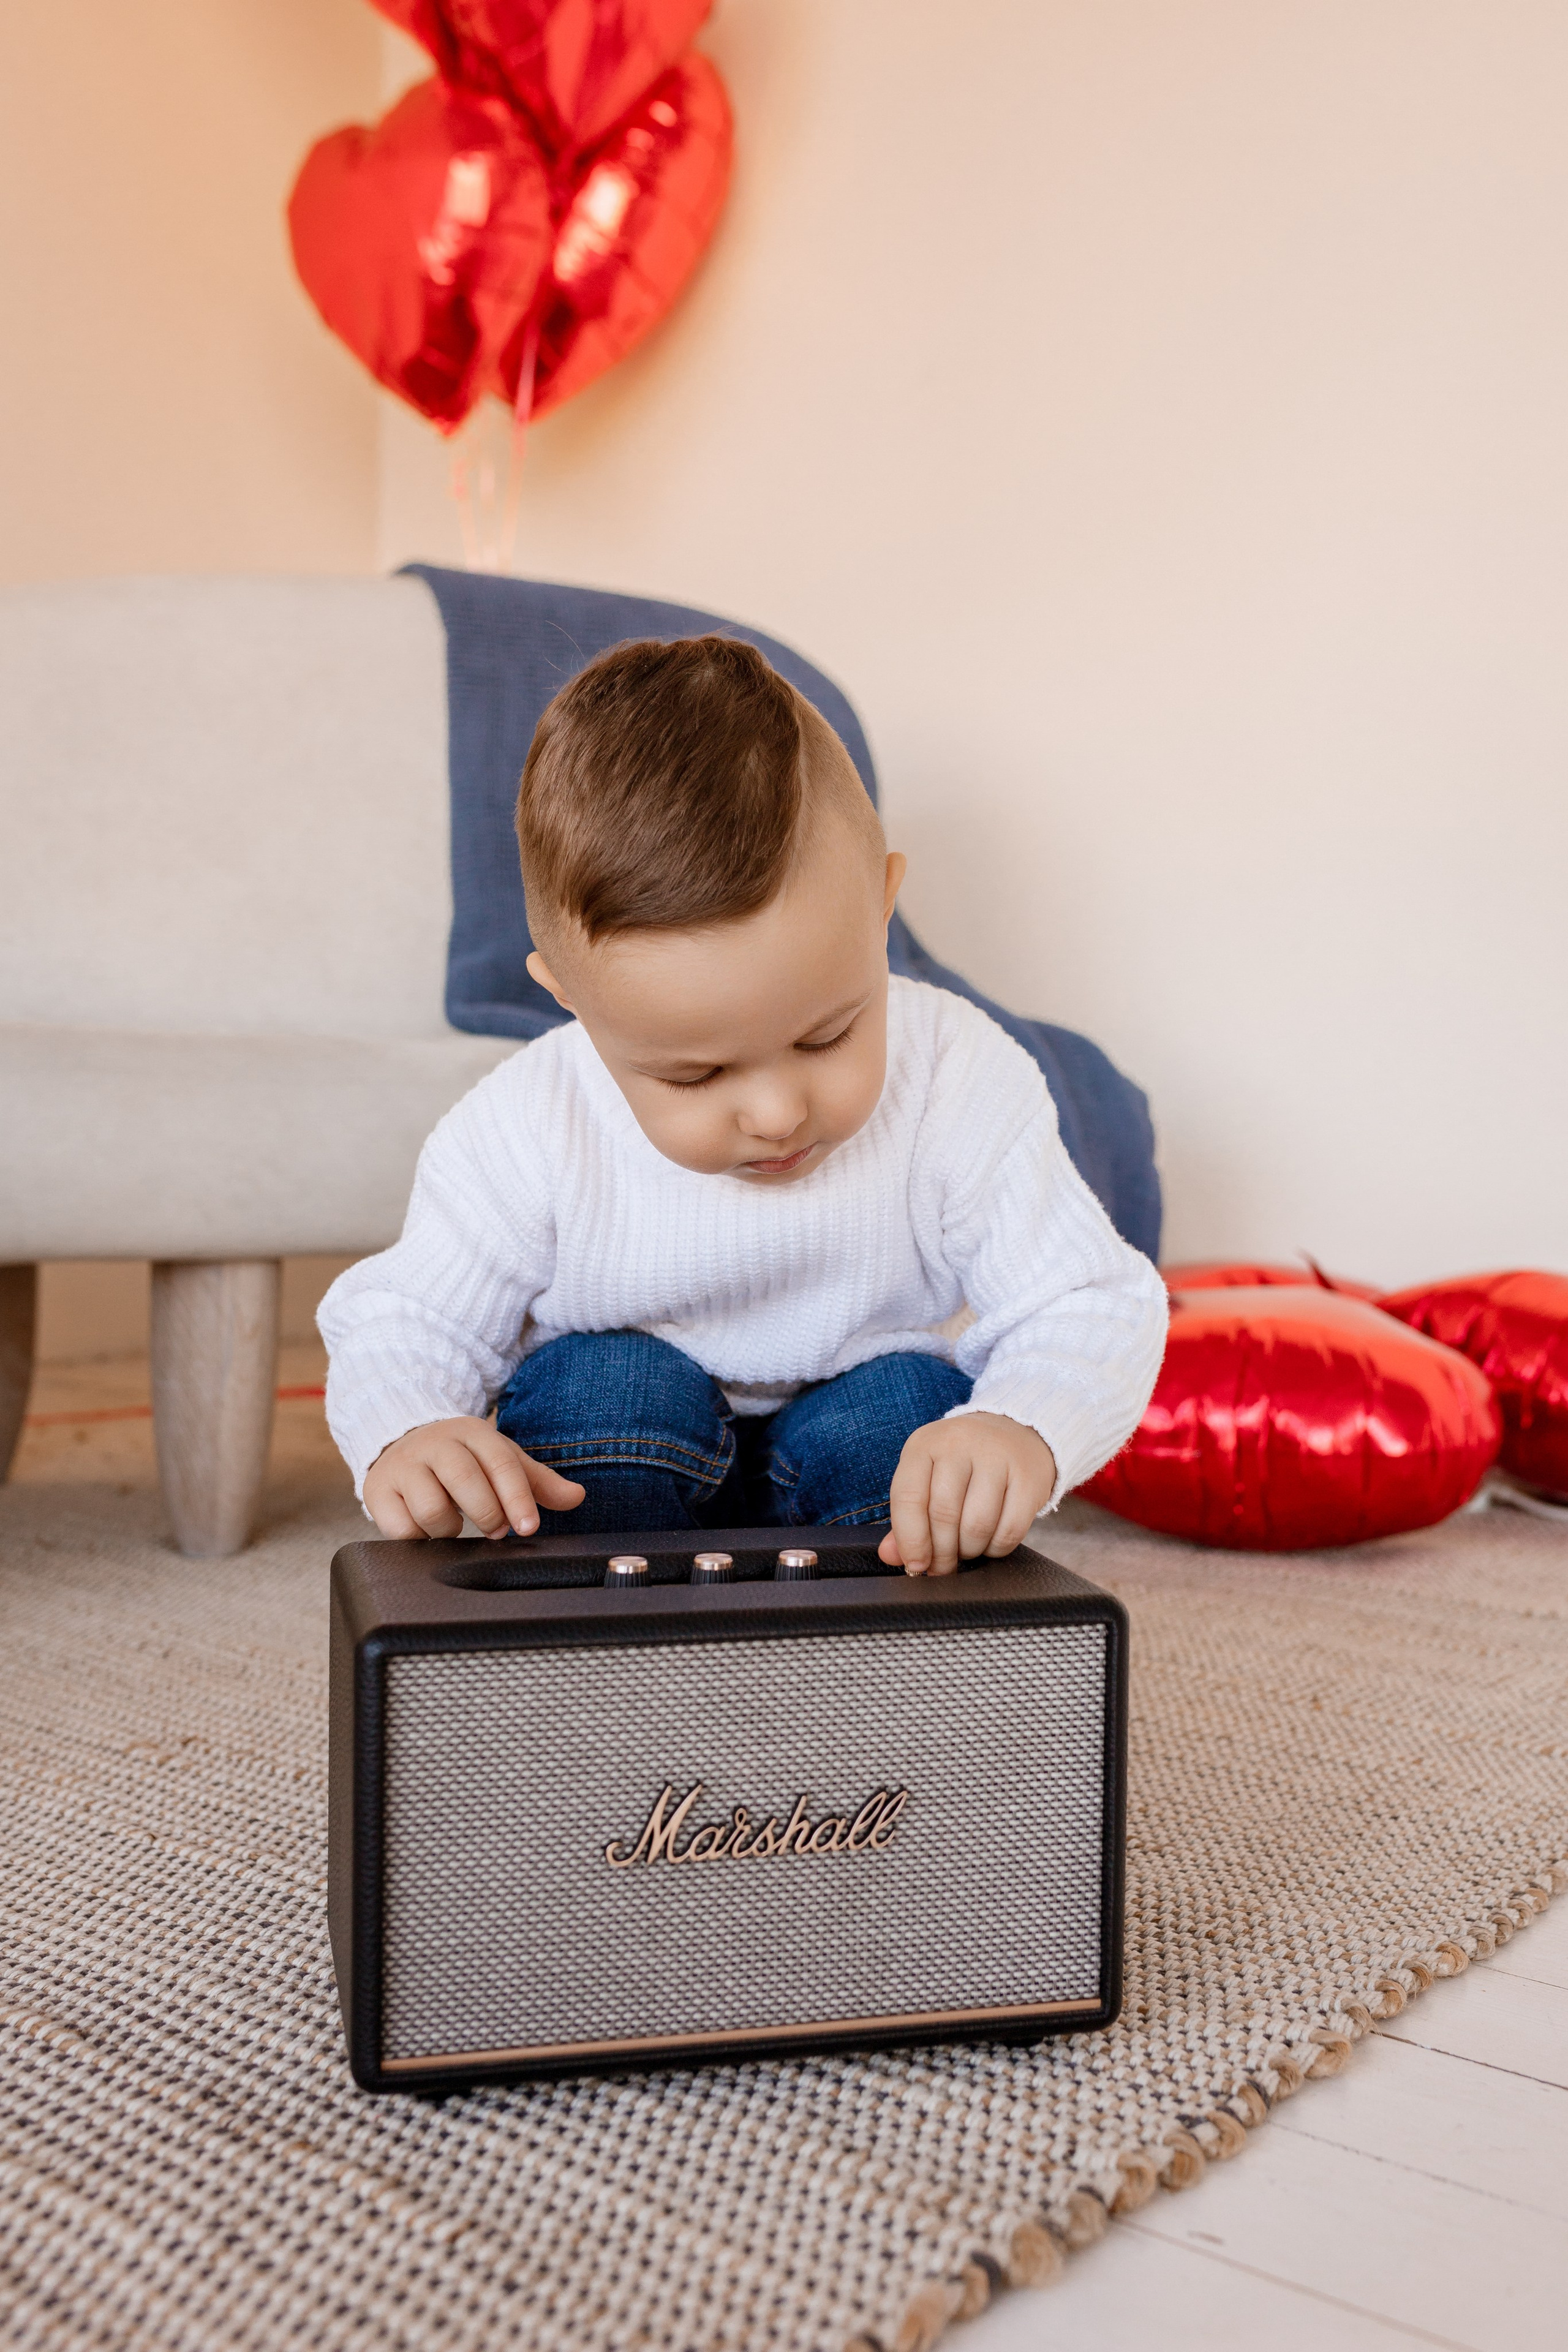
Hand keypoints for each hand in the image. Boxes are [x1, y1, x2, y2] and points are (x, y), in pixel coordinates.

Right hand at [363, 1416, 584, 1540]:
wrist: (400, 1442)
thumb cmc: (462, 1459)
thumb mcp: (500, 1461)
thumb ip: (538, 1482)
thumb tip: (577, 1497)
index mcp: (472, 1432)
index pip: (501, 1463)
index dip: (518, 1498)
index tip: (528, 1527)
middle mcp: (435, 1444)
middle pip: (466, 1482)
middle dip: (488, 1513)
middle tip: (496, 1530)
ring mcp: (403, 1466)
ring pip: (433, 1510)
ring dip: (451, 1528)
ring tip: (456, 1524)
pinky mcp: (377, 1491)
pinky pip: (401, 1528)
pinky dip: (419, 1536)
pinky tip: (426, 1528)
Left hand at [878, 1412, 1055, 1575]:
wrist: (1014, 1433)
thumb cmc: (961, 1464)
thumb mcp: (927, 1478)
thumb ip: (907, 1518)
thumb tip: (890, 1555)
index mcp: (924, 1444)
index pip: (908, 1497)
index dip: (910, 1539)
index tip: (915, 1565)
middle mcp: (959, 1443)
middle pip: (944, 1515)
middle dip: (941, 1553)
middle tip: (943, 1566)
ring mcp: (997, 1457)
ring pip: (977, 1526)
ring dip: (969, 1551)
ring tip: (966, 1550)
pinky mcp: (1028, 1477)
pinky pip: (1010, 1530)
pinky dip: (997, 1548)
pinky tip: (990, 1542)